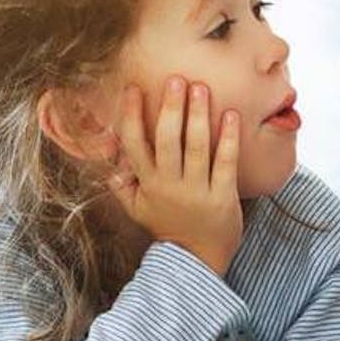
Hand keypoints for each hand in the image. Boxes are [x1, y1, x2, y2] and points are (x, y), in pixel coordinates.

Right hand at [108, 76, 242, 275]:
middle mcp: (169, 185)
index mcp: (147, 184)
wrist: (198, 260)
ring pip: (195, 147)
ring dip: (198, 115)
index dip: (131, 115)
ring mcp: (196, 191)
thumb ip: (123, 185)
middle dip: (170, 108)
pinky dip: (228, 138)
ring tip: (201, 88)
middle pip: (165, 140)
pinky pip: (225, 163)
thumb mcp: (139, 210)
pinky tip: (230, 115)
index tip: (133, 88)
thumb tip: (109, 159)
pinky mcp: (223, 197)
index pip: (133, 144)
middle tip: (176, 79)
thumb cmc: (169, 228)